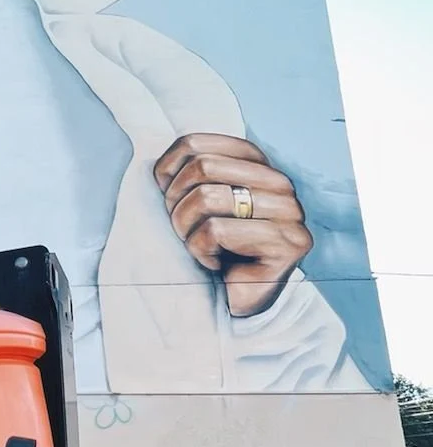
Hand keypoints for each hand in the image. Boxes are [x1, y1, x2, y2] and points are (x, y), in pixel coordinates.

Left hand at [153, 134, 312, 316]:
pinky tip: (217, 265)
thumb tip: (157, 158)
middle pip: (201, 168)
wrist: (233, 302)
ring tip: (204, 250)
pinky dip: (203, 253)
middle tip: (188, 233)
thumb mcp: (191, 202)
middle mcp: (279, 182)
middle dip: (178, 205)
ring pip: (207, 198)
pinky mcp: (288, 244)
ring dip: (189, 231)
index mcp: (256, 164)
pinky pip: (217, 231)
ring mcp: (289, 212)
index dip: (167, 176)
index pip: (193, 144)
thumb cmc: (211, 251)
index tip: (172, 203)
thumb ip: (184, 173)